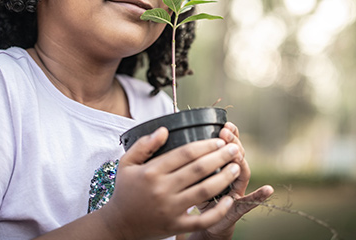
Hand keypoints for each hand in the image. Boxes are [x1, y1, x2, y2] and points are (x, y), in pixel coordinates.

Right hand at [103, 127, 243, 239]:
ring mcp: (170, 209)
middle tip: (234, 149)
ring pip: (203, 191)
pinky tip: (229, 199)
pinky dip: (218, 210)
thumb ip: (144, 144)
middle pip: (198, 170)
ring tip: (236, 168)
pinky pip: (202, 219)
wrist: (120, 223)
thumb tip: (164, 130)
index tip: (219, 140)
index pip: (184, 154)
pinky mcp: (176, 226)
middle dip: (220, 157)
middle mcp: (162, 189)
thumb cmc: (125, 190)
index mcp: (151, 172)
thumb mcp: (126, 162)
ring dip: (224, 178)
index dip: (205, 145)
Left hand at [191, 122, 273, 239]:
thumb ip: (189, 158)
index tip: (224, 124)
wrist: (200, 222)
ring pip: (243, 172)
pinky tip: (268, 190)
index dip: (229, 134)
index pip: (227, 146)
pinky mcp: (238, 207)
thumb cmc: (194, 195)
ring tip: (236, 152)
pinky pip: (250, 201)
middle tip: (225, 132)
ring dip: (241, 160)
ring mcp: (236, 190)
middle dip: (232, 142)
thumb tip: (173, 134)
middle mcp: (231, 175)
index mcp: (218, 165)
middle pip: (236, 155)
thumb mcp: (189, 173)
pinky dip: (260, 195)